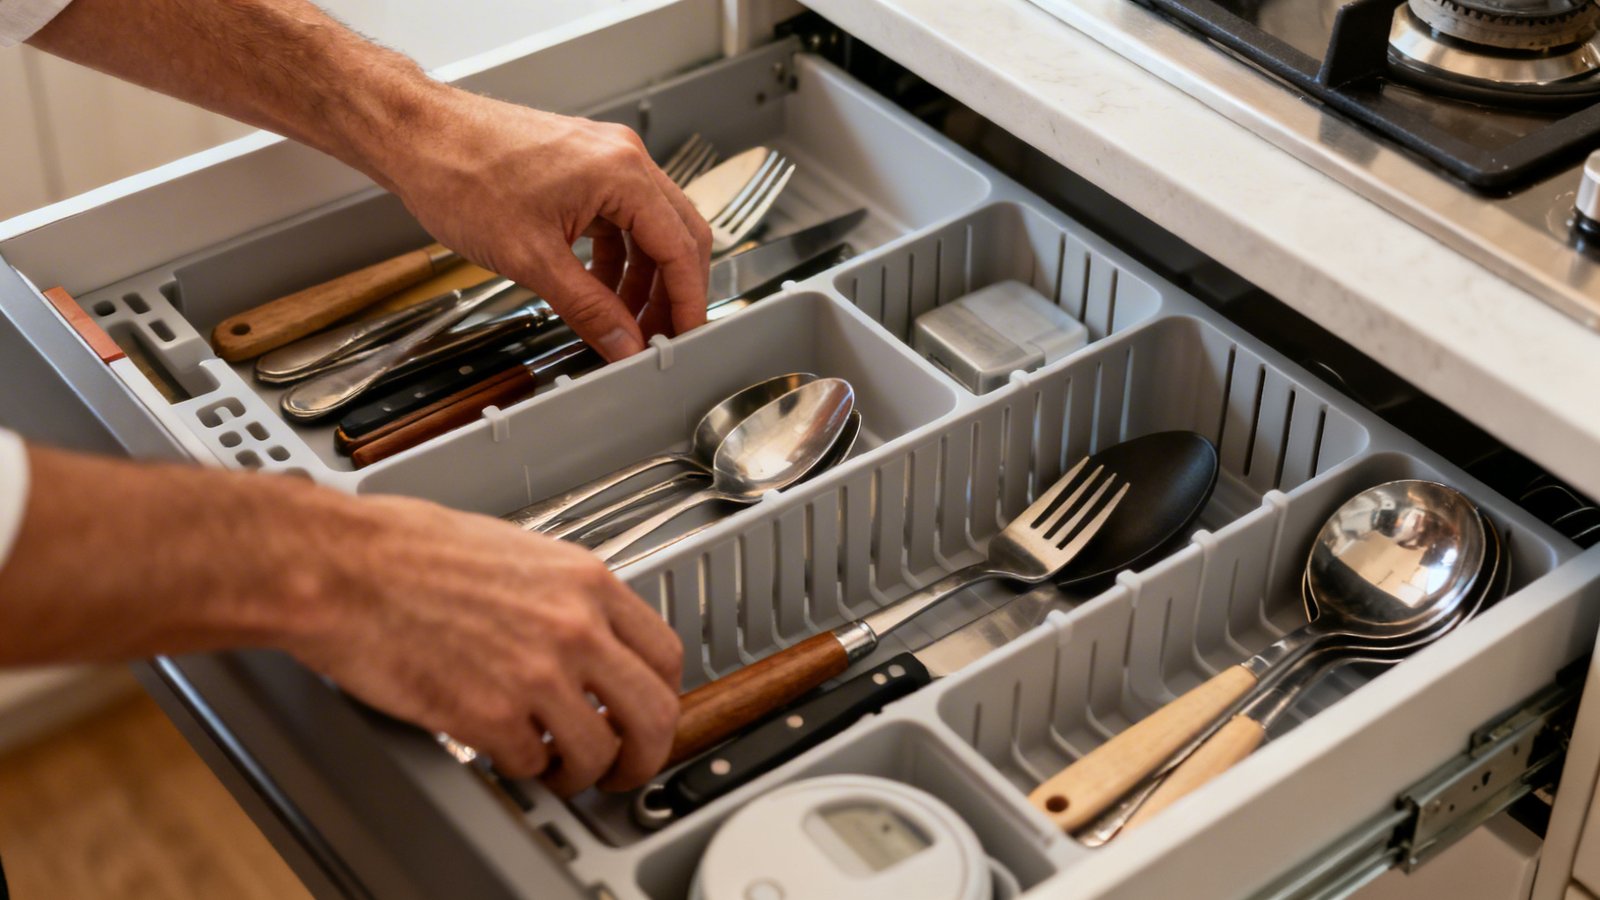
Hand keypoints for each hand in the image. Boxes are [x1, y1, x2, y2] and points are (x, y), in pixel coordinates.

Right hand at [285, 491, 682, 794]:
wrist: (343, 568)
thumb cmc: (407, 550)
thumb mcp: (519, 550)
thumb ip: (566, 596)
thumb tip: (590, 632)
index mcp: (586, 582)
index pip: (665, 655)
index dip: (662, 698)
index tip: (648, 715)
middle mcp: (575, 628)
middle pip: (652, 714)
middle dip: (643, 754)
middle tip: (623, 768)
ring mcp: (536, 674)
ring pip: (598, 753)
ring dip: (580, 773)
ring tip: (557, 770)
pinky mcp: (489, 715)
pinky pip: (531, 765)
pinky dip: (521, 769)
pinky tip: (505, 753)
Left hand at [381, 91, 712, 360]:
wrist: (415, 136)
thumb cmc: (460, 175)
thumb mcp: (531, 260)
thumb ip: (589, 308)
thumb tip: (625, 344)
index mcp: (622, 172)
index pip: (681, 247)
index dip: (689, 300)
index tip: (686, 336)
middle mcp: (621, 158)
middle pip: (676, 235)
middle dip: (673, 292)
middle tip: (662, 336)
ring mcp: (602, 159)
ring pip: (648, 229)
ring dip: (643, 279)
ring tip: (626, 322)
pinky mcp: (581, 167)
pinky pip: (618, 219)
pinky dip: (616, 259)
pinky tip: (598, 290)